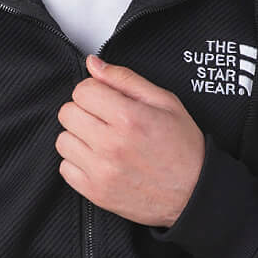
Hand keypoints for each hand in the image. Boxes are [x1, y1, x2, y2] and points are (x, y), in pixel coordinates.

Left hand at [55, 53, 204, 226]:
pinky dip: (78, 163)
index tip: (104, 99)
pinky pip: (65, 168)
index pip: (82, 90)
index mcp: (129, 118)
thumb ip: (125, 79)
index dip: (93, 91)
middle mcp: (111, 144)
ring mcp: (101, 171)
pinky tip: (99, 160)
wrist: (194, 193)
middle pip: (67, 113)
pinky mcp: (95, 192)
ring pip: (62, 140)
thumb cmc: (184, 148)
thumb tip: (93, 64)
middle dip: (83, 111)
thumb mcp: (164, 102)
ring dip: (78, 137)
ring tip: (102, 141)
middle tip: (104, 120)